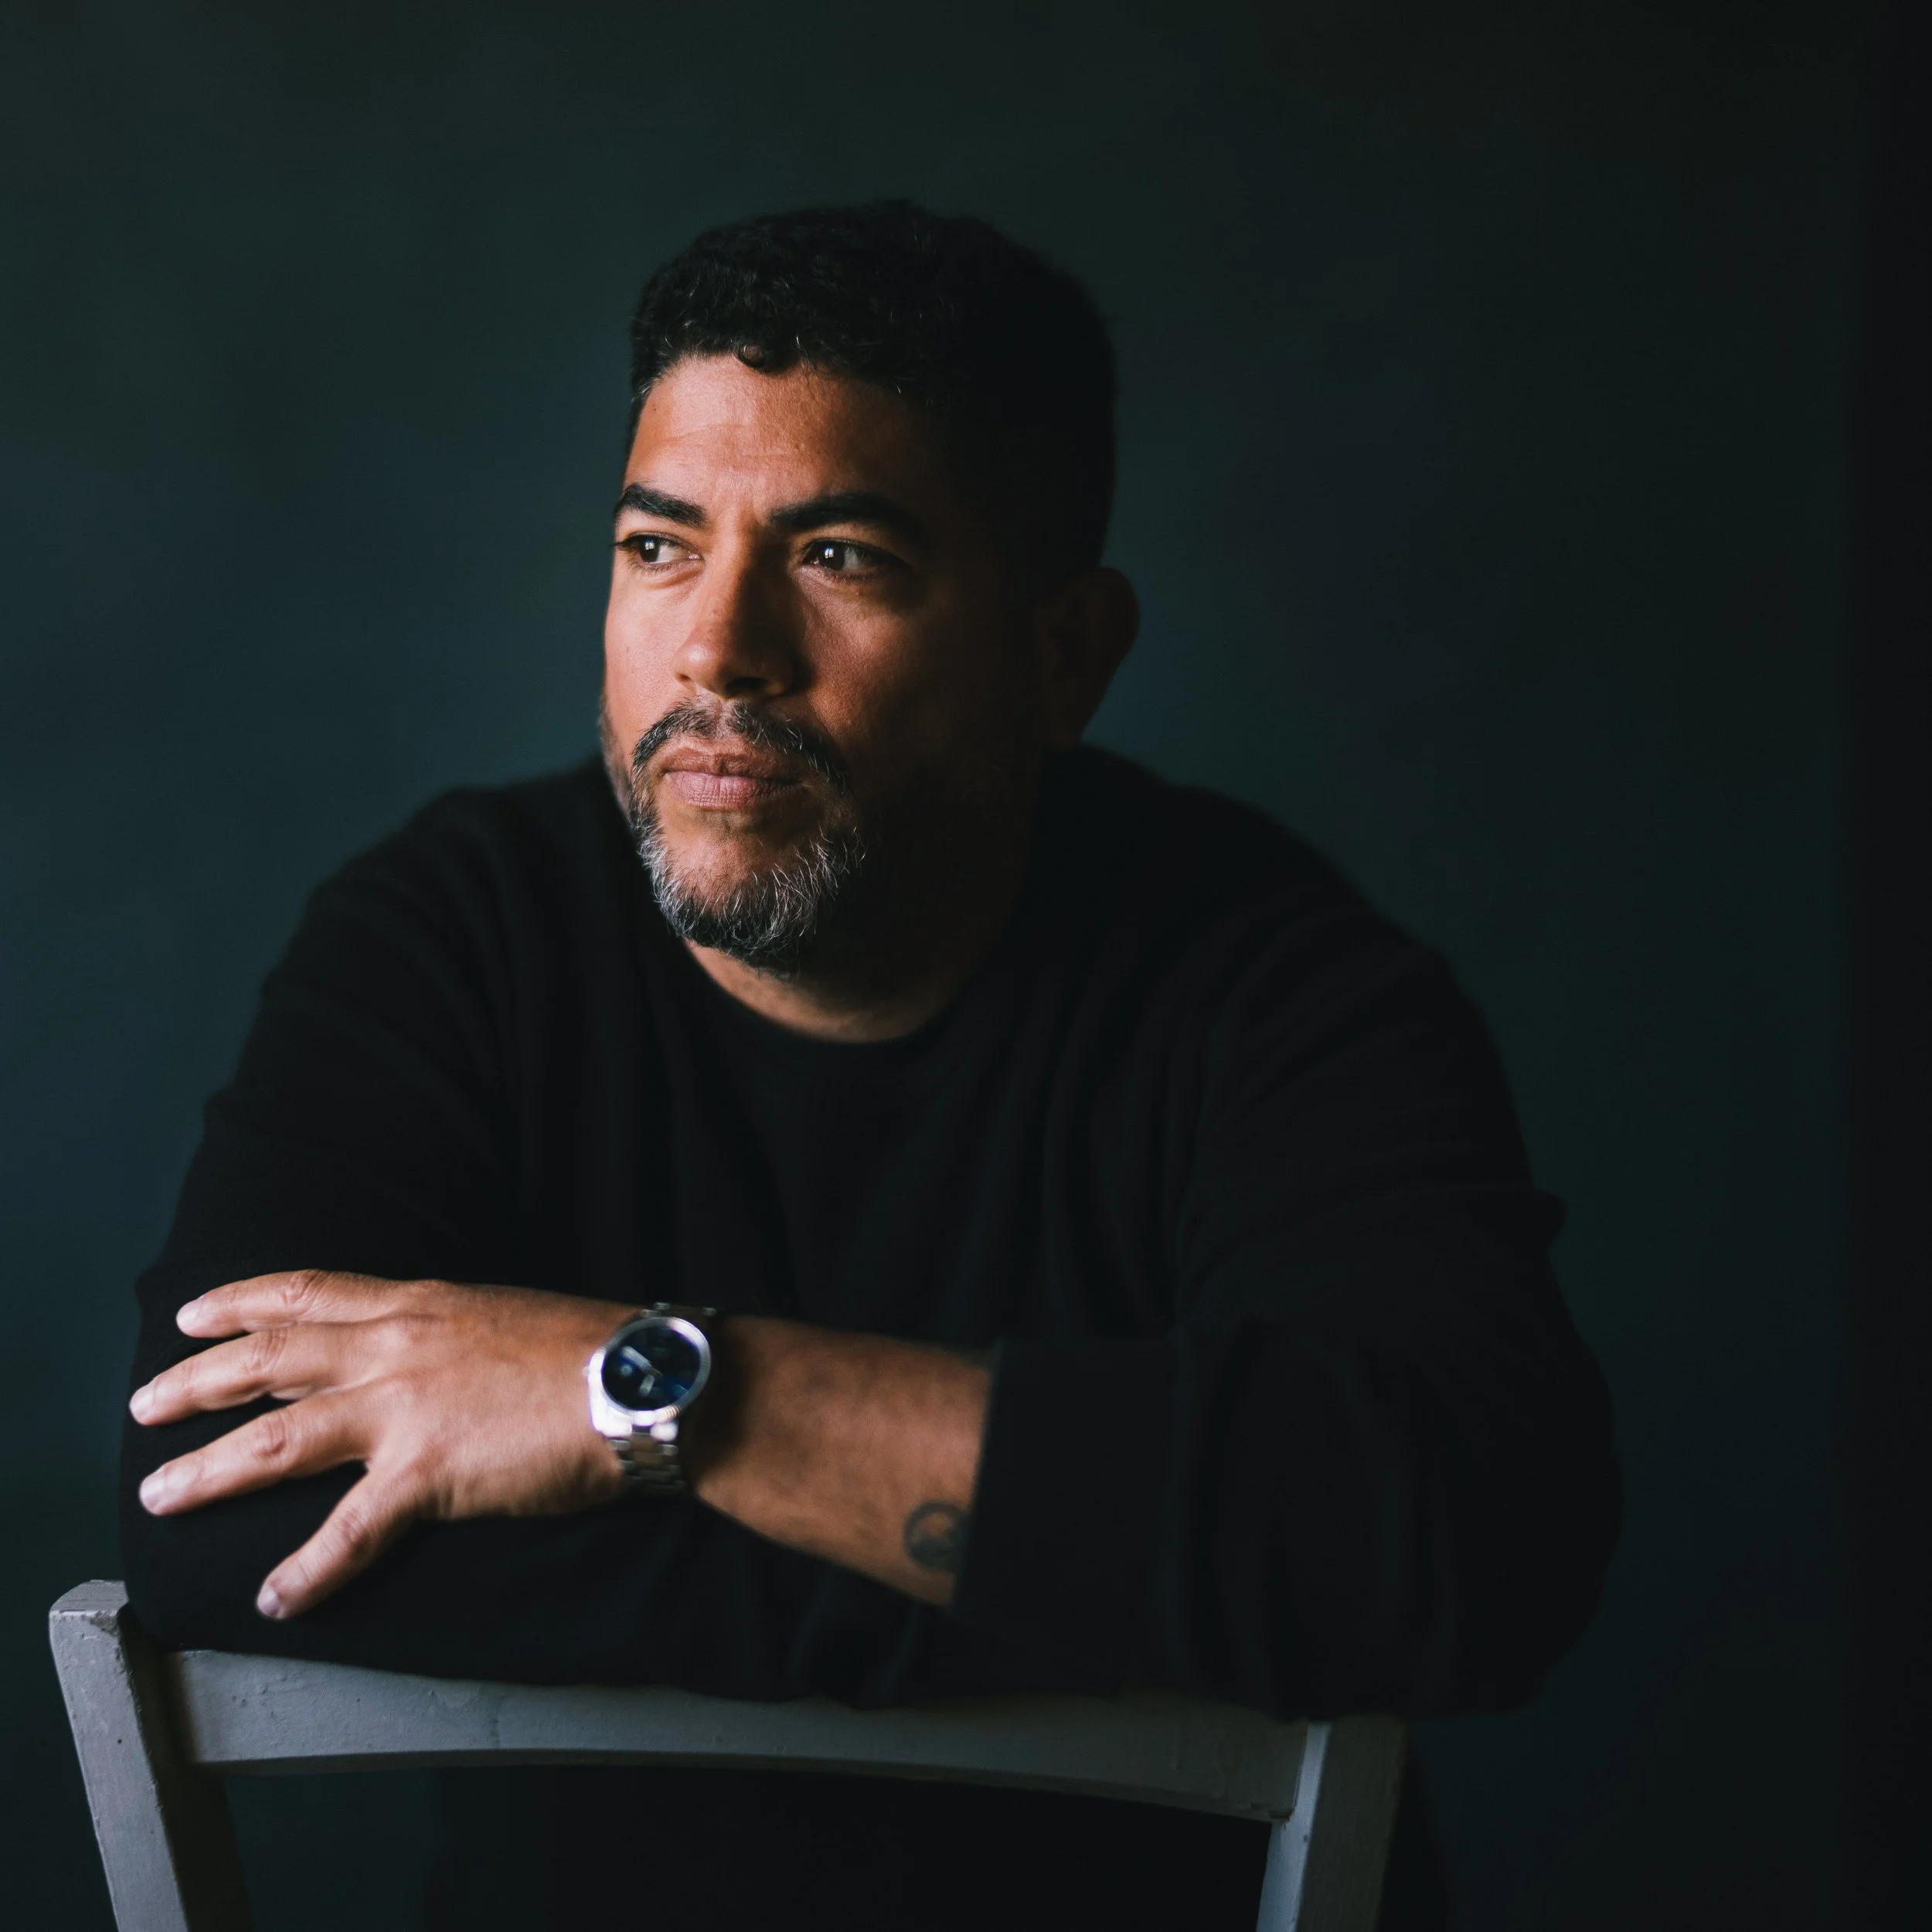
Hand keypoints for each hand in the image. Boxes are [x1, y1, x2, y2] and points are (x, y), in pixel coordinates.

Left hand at [130, 1271, 633, 1619]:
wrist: (643, 1381)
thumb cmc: (594, 1350)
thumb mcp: (504, 1313)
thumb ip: (449, 1330)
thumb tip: (427, 1355)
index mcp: (419, 1304)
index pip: (307, 1294)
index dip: (239, 1302)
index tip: (192, 1314)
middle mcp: (397, 1347)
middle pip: (268, 1360)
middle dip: (195, 1383)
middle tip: (145, 1405)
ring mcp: (406, 1409)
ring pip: (279, 1440)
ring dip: (209, 1471)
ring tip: (161, 1496)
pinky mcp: (428, 1474)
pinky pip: (348, 1533)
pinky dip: (306, 1572)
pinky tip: (275, 1598)